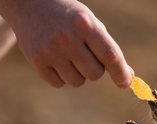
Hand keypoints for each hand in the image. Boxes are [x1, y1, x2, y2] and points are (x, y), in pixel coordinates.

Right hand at [0, 0, 132, 88]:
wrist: (28, 4)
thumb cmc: (68, 16)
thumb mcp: (90, 23)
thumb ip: (108, 48)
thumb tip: (127, 76)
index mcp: (85, 25)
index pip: (110, 55)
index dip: (120, 72)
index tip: (126, 83)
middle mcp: (67, 38)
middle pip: (95, 74)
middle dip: (94, 69)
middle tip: (84, 54)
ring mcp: (50, 51)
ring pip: (78, 81)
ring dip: (77, 73)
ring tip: (67, 53)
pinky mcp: (37, 61)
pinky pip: (59, 84)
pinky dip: (61, 76)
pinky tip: (54, 57)